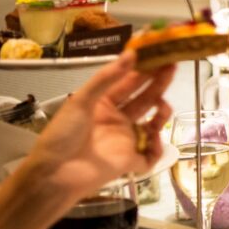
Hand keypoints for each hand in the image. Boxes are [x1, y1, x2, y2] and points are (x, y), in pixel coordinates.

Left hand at [25, 51, 174, 196]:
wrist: (56, 175)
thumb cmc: (63, 135)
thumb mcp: (81, 101)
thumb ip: (107, 78)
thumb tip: (132, 53)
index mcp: (103, 104)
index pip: (129, 83)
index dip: (144, 70)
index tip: (160, 55)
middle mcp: (117, 120)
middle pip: (144, 99)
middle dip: (158, 84)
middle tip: (173, 67)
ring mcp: (125, 140)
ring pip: (152, 124)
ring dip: (161, 113)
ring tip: (163, 106)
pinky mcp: (131, 161)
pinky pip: (151, 154)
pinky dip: (156, 146)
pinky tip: (154, 137)